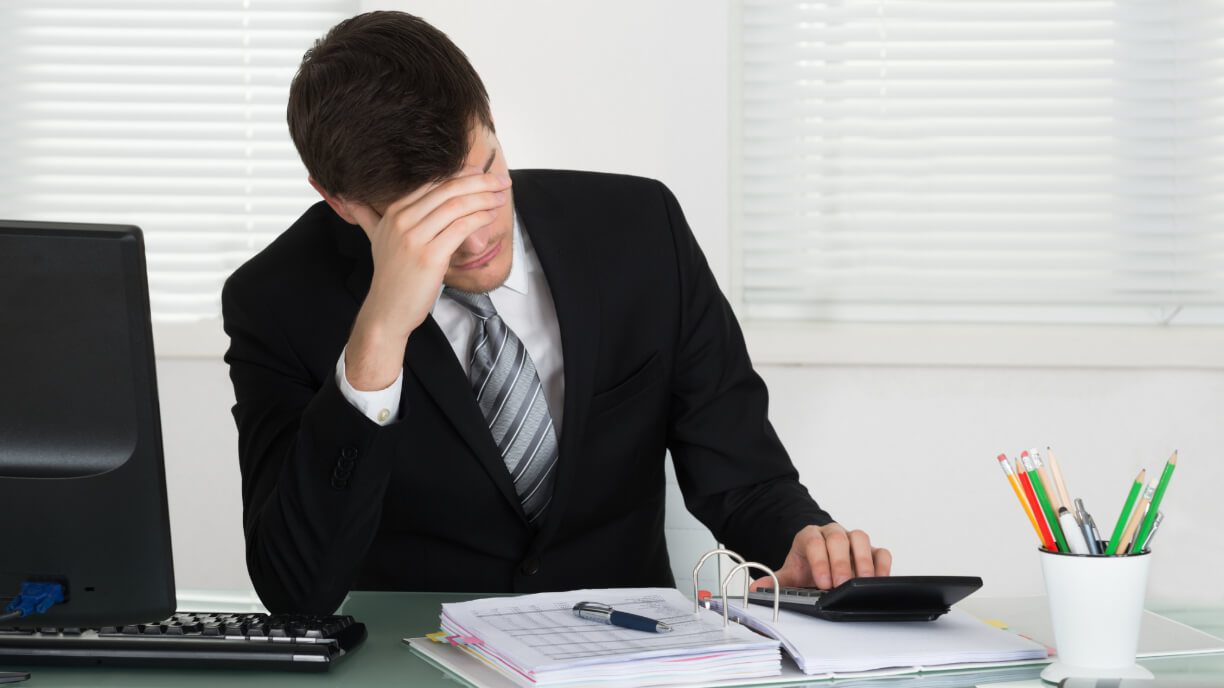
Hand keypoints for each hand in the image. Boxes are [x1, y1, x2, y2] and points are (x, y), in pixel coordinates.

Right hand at [344, 172, 511, 389]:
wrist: (387, 310)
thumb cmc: (391, 276)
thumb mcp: (376, 239)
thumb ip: (367, 216)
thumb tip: (347, 199)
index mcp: (393, 212)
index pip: (433, 182)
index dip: (462, 174)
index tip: (484, 172)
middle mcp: (402, 220)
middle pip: (448, 189)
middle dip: (480, 182)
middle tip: (502, 180)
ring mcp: (415, 238)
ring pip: (456, 206)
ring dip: (484, 198)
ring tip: (501, 196)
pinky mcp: (430, 256)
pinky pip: (461, 227)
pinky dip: (480, 218)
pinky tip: (491, 215)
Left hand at [751, 523, 890, 590]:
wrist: (820, 563)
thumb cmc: (807, 568)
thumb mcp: (791, 574)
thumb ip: (776, 581)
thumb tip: (756, 589)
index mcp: (810, 536)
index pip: (814, 542)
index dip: (819, 561)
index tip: (822, 582)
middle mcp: (832, 534)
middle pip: (838, 538)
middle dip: (840, 562)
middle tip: (841, 585)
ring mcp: (852, 540)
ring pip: (860, 537)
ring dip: (862, 560)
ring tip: (862, 582)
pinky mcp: (871, 551)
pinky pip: (880, 550)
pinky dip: (881, 564)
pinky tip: (878, 580)